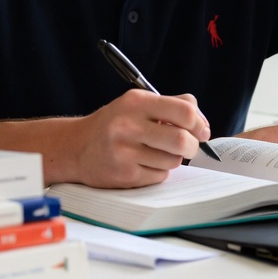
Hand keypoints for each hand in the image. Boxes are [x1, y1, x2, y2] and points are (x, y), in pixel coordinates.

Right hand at [68, 90, 211, 188]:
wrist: (76, 147)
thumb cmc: (113, 124)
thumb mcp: (137, 104)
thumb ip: (170, 105)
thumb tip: (201, 120)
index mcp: (136, 102)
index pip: (184, 111)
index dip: (199, 123)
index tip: (201, 130)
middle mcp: (129, 125)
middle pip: (183, 140)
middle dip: (192, 146)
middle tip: (188, 146)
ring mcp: (125, 152)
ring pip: (173, 161)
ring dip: (172, 159)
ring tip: (155, 152)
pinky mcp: (124, 175)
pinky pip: (160, 176)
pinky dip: (158, 171)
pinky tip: (142, 163)